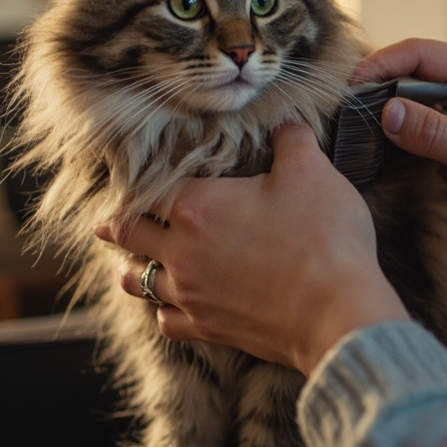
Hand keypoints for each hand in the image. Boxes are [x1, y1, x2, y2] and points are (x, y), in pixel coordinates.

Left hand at [96, 122, 408, 374]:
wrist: (339, 312)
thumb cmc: (324, 238)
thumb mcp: (312, 172)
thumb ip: (291, 139)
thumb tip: (287, 118)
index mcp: (196, 206)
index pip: (145, 189)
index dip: (135, 181)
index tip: (127, 179)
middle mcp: (181, 251)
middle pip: (127, 234)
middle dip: (116, 224)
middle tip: (107, 220)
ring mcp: (190, 294)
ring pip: (135, 280)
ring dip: (133, 266)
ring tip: (135, 258)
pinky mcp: (207, 328)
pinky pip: (165, 320)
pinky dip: (163, 308)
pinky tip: (173, 302)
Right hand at [352, 38, 446, 315]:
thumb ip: (436, 132)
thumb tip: (385, 111)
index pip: (425, 54)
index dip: (383, 65)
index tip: (349, 86)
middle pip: (410, 73)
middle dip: (376, 88)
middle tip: (341, 111)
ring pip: (407, 102)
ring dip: (379, 113)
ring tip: (347, 128)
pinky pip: (410, 131)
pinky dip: (388, 137)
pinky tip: (368, 149)